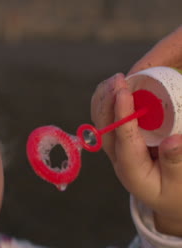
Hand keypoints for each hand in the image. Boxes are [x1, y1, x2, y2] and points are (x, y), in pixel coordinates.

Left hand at [91, 25, 181, 236]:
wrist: (169, 199)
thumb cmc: (177, 191)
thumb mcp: (181, 182)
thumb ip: (176, 162)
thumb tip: (174, 140)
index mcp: (131, 170)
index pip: (123, 138)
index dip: (122, 114)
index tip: (123, 91)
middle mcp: (118, 158)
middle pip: (105, 127)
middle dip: (108, 101)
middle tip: (118, 78)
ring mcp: (116, 149)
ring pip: (102, 122)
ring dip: (105, 99)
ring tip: (116, 78)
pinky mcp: (119, 142)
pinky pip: (108, 120)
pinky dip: (108, 102)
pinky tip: (116, 87)